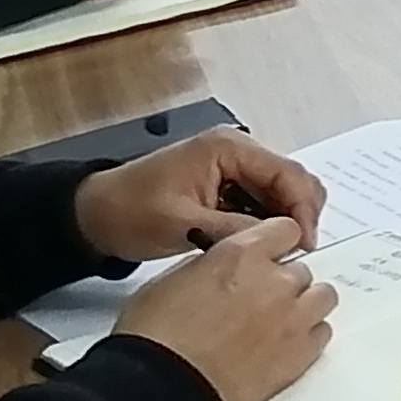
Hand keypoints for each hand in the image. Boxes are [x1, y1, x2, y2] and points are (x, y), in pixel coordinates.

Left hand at [72, 123, 327, 263]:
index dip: (303, 209)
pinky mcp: (227, 185)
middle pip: (292, 179)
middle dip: (300, 214)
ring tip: (280, 252)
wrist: (95, 214)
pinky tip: (263, 245)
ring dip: (286, 220)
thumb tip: (280, 242)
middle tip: (298, 251)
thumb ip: (233, 230)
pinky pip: (262, 201)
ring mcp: (233, 167)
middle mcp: (236, 151)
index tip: (305, 244)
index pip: (287, 173)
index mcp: (227, 148)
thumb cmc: (130, 211)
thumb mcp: (183, 224)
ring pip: (281, 192)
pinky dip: (269, 222)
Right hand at [109, 220, 333, 400]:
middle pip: (301, 269)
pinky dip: (309, 336)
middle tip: (260, 301)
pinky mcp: (302, 353)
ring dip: (305, 305)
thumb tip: (225, 267)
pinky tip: (285, 344)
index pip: (285, 230)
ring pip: (322, 297)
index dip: (277, 244)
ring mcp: (293, 317)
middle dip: (283, 282)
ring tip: (278, 322)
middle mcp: (274, 281)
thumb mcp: (174, 279)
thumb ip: (213, 265)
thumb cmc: (158, 338)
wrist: (165, 385)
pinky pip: (323, 332)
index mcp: (242, 255)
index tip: (272, 254)